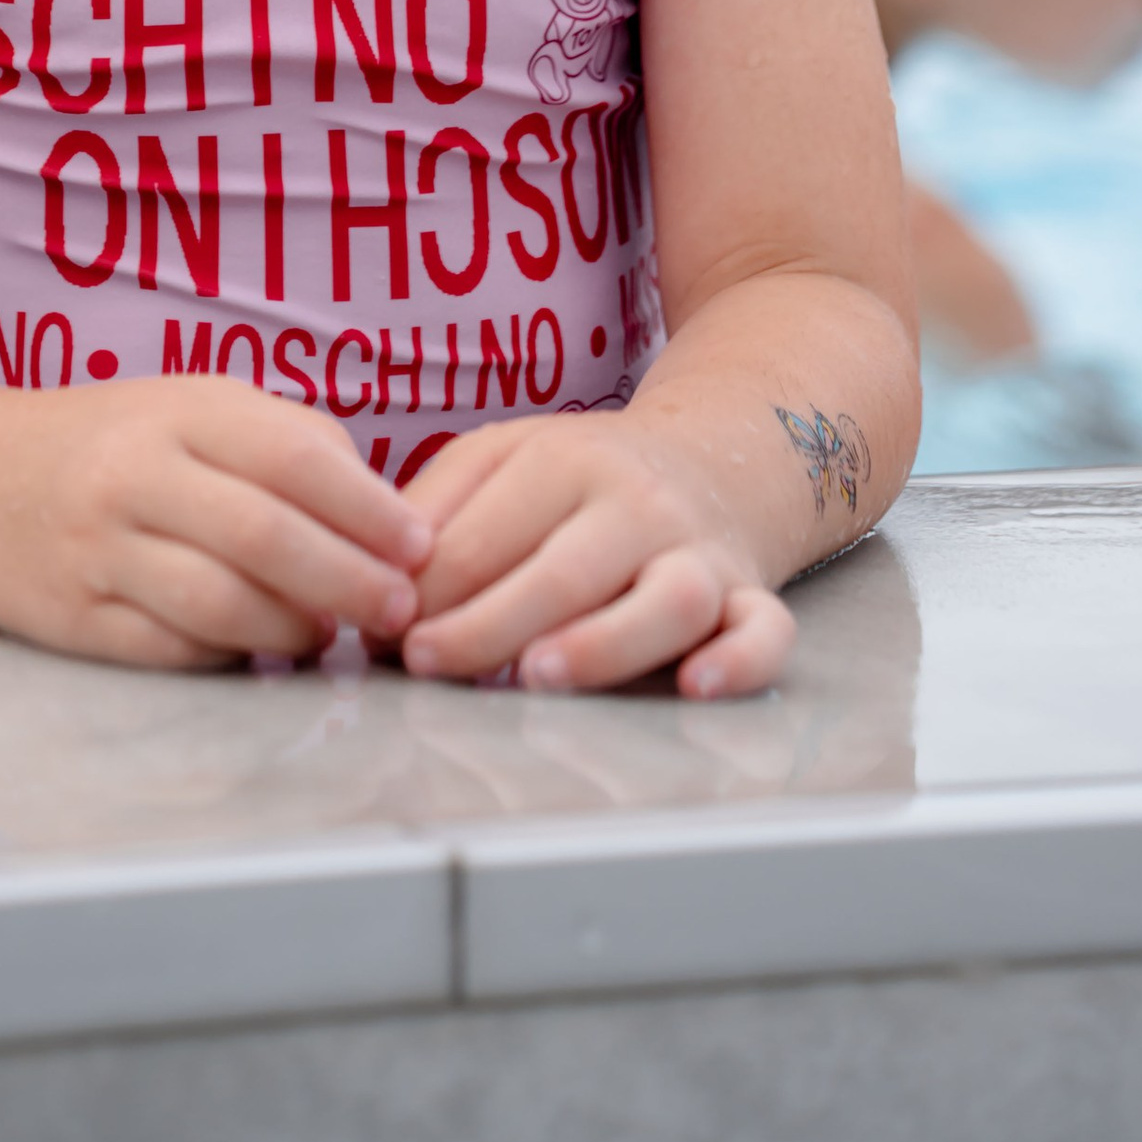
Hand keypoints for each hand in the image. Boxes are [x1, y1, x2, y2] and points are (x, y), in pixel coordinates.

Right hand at [0, 378, 433, 673]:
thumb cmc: (114, 441)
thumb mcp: (194, 407)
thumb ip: (285, 442)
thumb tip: (379, 512)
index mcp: (178, 411)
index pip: (292, 456)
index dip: (367, 507)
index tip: (420, 545)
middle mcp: (134, 474)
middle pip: (263, 535)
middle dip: (348, 579)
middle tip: (399, 607)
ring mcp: (98, 550)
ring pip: (219, 603)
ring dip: (294, 627)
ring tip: (330, 633)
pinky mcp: (74, 619)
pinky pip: (170, 649)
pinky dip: (229, 655)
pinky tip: (259, 648)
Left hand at [398, 413, 794, 700]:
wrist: (714, 454)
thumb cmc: (579, 476)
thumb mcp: (500, 459)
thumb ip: (435, 512)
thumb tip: (375, 588)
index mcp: (562, 461)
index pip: (484, 534)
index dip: (426, 591)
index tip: (385, 635)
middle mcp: (635, 503)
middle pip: (563, 569)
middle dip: (487, 623)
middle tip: (429, 664)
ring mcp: (698, 550)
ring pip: (666, 598)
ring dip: (602, 642)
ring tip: (538, 676)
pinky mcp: (751, 594)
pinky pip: (766, 629)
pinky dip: (741, 660)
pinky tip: (698, 686)